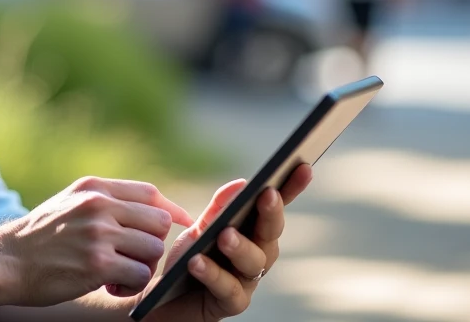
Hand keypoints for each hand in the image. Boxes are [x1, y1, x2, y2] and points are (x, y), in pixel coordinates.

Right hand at [0, 176, 193, 307]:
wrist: (4, 261)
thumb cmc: (39, 236)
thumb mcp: (68, 203)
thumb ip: (104, 200)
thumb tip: (149, 207)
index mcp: (93, 188)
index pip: (149, 192)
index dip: (170, 209)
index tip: (181, 224)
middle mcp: (98, 205)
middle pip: (158, 220)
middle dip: (153, 242)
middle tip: (134, 258)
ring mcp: (98, 234)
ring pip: (153, 249)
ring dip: (143, 266)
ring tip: (120, 274)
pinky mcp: (98, 264)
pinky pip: (140, 275)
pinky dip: (132, 284)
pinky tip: (111, 285)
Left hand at [143, 164, 313, 321]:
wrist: (166, 299)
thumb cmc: (190, 260)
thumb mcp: (201, 228)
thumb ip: (220, 208)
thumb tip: (242, 183)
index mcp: (254, 233)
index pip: (275, 208)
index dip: (291, 188)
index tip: (302, 165)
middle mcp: (258, 256)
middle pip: (270, 233)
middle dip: (270, 213)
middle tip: (266, 194)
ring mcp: (248, 281)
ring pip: (253, 262)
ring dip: (240, 246)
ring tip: (224, 234)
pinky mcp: (232, 304)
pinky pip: (227, 288)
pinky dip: (212, 273)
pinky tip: (197, 261)